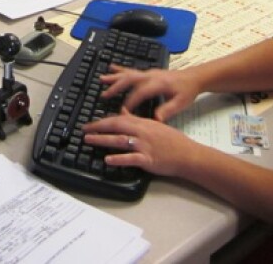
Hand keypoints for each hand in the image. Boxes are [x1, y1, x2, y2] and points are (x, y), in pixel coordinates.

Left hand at [82, 111, 197, 177]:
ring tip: (89, 141)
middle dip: (98, 127)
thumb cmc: (173, 141)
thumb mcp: (155, 125)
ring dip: (103, 140)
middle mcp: (142, 132)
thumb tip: (123, 113)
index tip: (92, 123)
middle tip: (84, 130)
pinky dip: (118, 159)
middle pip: (116, 126)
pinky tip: (108, 160)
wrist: (188, 154)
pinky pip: (131, 158)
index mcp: (143, 123)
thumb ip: (137, 119)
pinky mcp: (148, 160)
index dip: (104, 120)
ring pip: (120, 140)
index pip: (119, 118)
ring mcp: (144, 146)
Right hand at [99, 65, 201, 121]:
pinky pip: (131, 70)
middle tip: (104, 95)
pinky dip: (120, 69)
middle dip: (116, 87)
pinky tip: (111, 68)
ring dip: (114, 77)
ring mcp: (149, 73)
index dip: (130, 102)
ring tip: (101, 79)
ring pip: (128, 73)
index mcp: (158, 84)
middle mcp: (151, 76)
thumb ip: (168, 110)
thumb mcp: (181, 103)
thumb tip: (156, 120)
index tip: (122, 112)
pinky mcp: (148, 72)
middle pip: (130, 79)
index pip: (140, 93)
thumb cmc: (187, 91)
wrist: (193, 77)